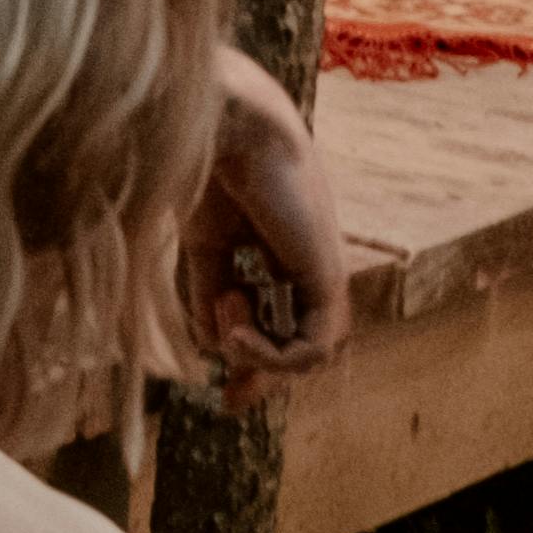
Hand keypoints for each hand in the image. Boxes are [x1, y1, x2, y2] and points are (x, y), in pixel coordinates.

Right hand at [180, 49, 352, 395]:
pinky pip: (314, 349)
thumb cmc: (209, 172)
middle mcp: (308, 267)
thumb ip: (207, 297)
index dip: (255, 362)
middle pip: (299, 345)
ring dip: (258, 355)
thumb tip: (209, 350)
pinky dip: (271, 354)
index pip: (283, 323)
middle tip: (231, 401)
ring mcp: (321, 273)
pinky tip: (236, 323)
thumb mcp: (204, 250)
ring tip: (227, 314)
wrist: (225, 130)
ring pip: (310, 354)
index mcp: (280, 255)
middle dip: (263, 377)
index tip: (228, 397)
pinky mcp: (327, 278)